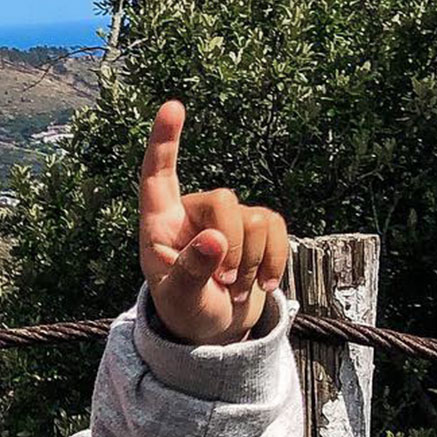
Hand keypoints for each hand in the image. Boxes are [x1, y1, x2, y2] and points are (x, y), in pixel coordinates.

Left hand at [138, 100, 288, 343]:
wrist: (213, 329)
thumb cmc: (185, 310)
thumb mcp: (180, 298)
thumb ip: (191, 271)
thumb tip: (214, 240)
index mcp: (160, 223)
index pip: (158, 175)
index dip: (164, 141)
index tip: (172, 107)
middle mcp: (193, 212)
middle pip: (224, 200)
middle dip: (231, 246)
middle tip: (224, 284)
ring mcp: (228, 217)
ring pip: (256, 218)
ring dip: (251, 263)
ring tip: (234, 290)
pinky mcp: (258, 228)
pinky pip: (278, 228)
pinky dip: (275, 261)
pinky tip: (264, 285)